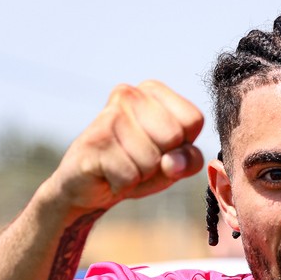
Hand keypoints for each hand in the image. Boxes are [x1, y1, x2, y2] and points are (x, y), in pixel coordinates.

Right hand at [47, 80, 203, 212]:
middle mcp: (130, 94)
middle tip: (138, 161)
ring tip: (122, 167)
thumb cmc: (134, 168)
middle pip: (173, 137)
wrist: (87, 187)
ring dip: (140, 175)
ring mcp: (110, 115)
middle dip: (161, 161)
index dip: (182, 146)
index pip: (193, 119)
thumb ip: (189, 160)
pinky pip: (129, 175)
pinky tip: (108, 175)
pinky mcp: (94, 140)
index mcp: (153, 92)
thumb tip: (173, 162)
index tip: (160, 149)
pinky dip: (123, 185)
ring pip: (151, 160)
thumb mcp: (173, 165)